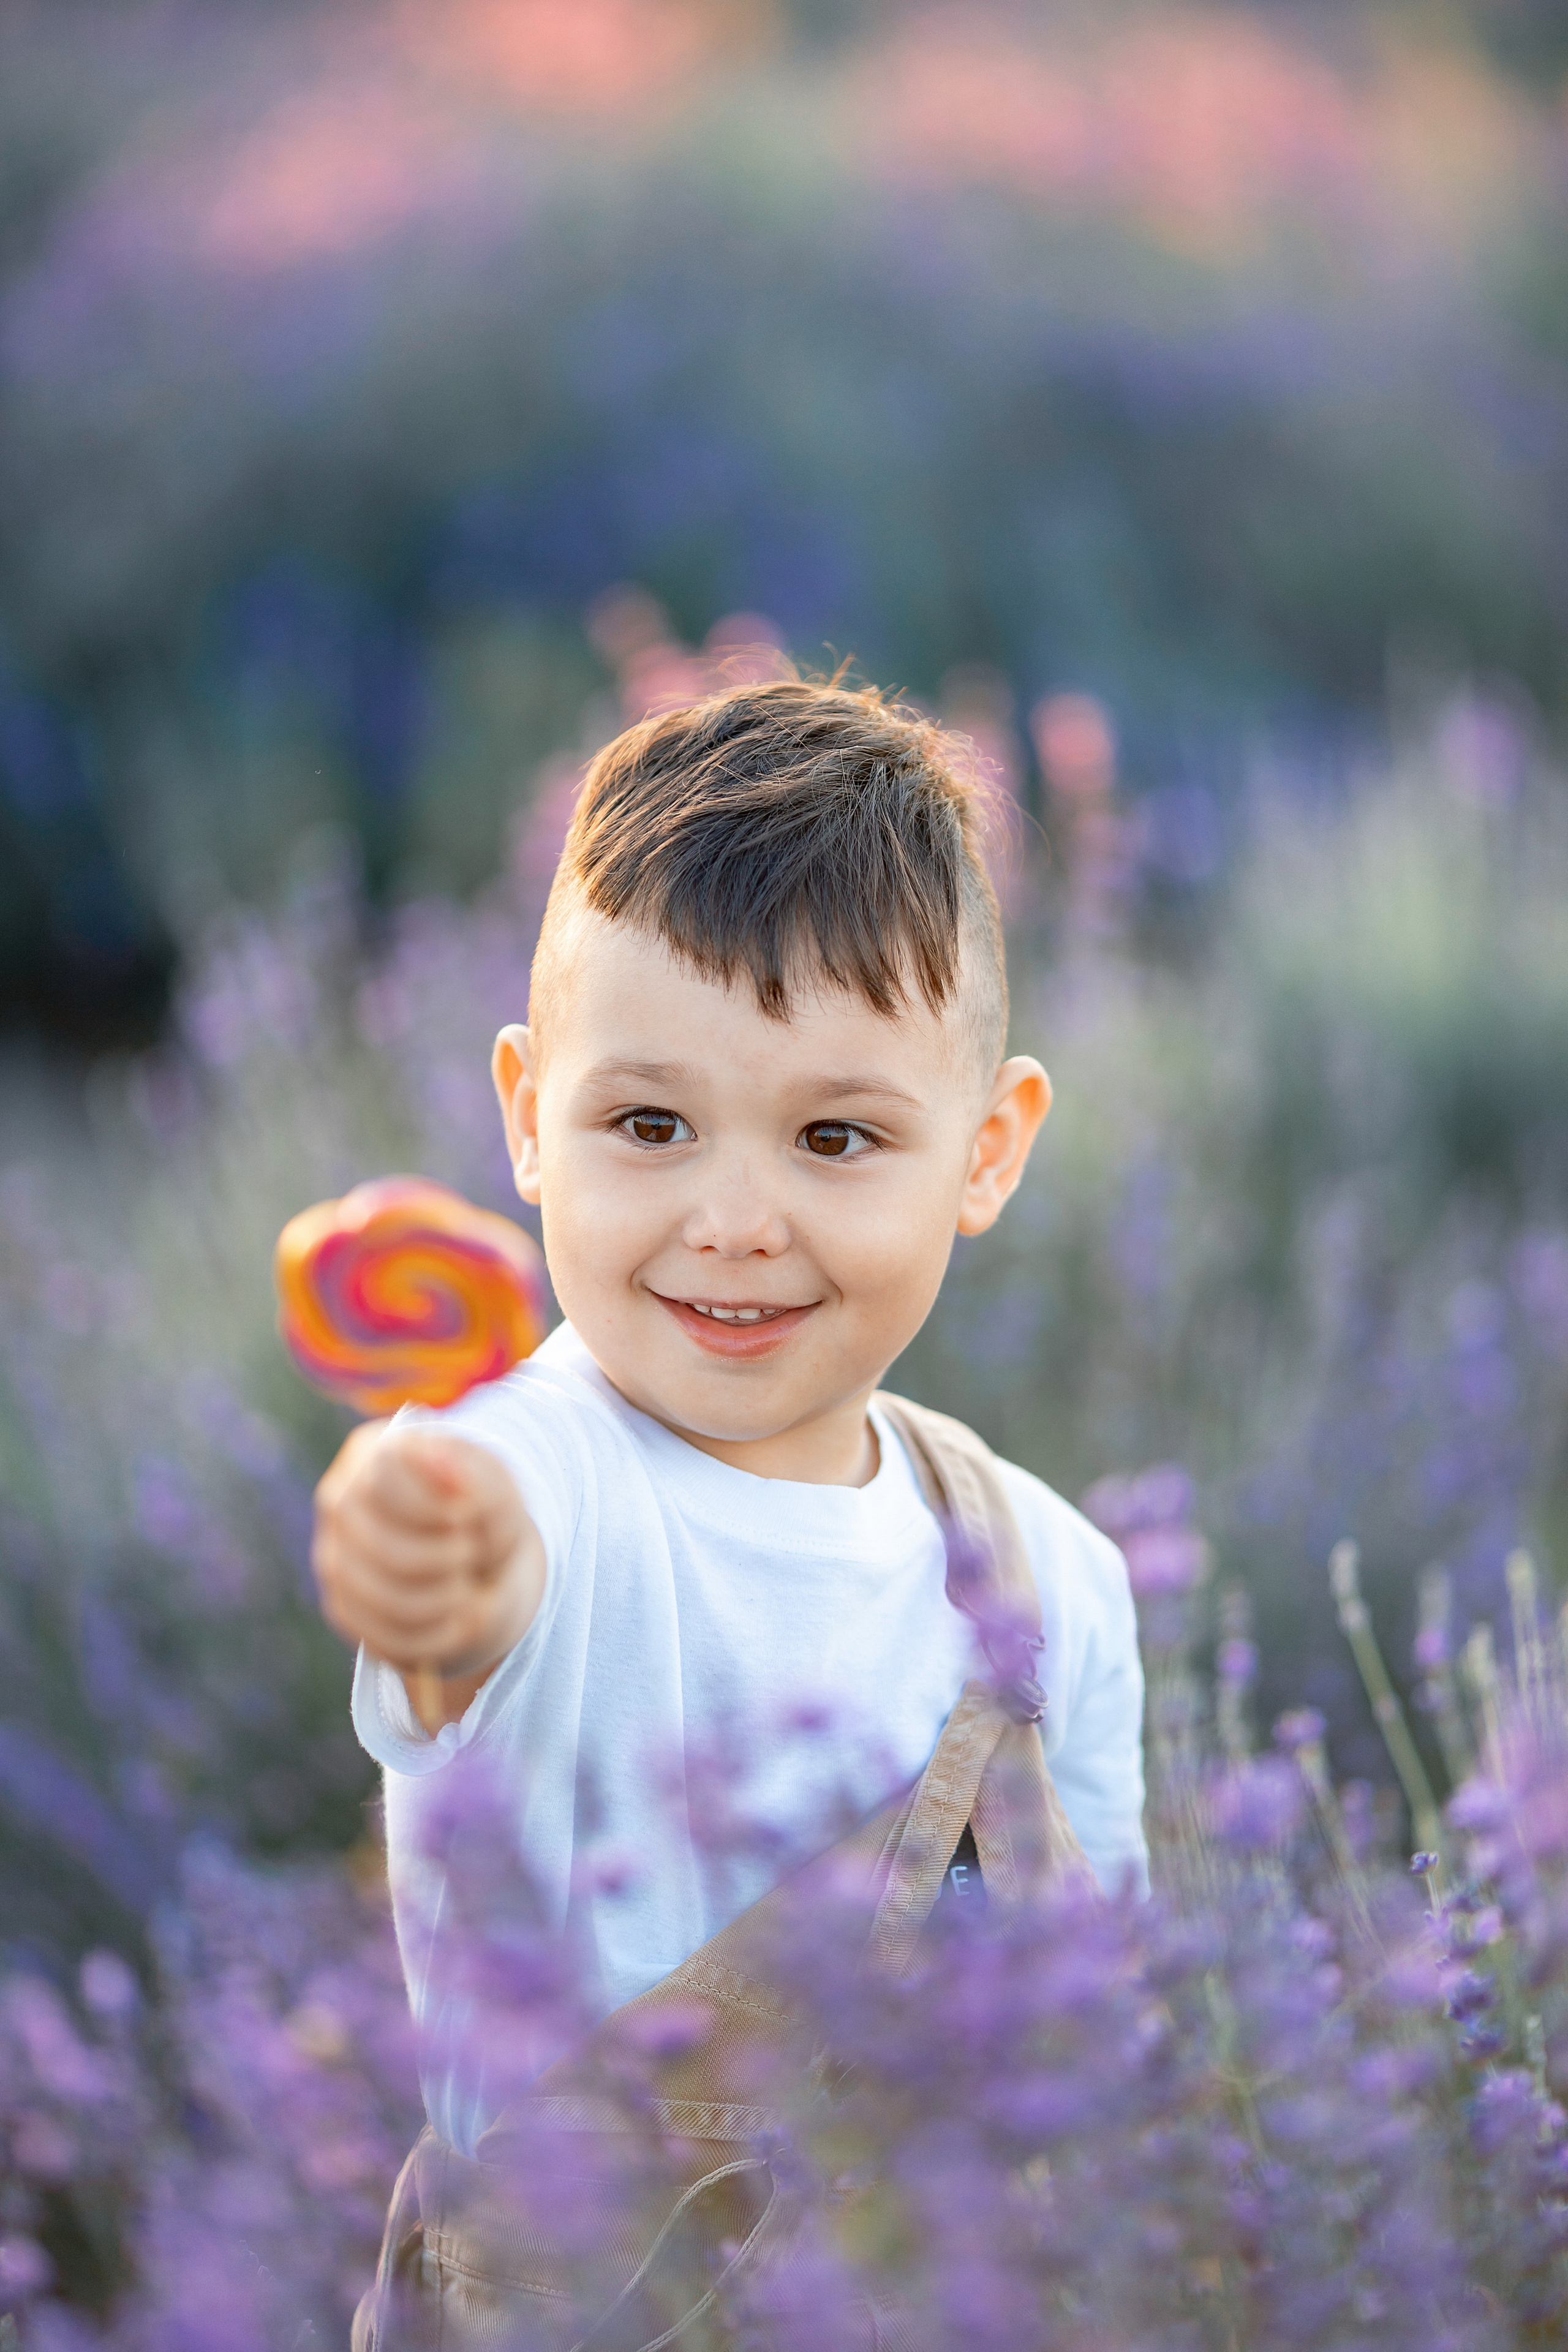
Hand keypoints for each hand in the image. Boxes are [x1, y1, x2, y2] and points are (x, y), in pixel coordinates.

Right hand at [312, 1423, 544, 1726]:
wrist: (475, 1555)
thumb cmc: (481, 1507)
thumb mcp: (496, 1486)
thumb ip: (478, 1478)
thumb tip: (446, 1465)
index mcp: (372, 1452)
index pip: (384, 1478)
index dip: (436, 1507)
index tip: (470, 1519)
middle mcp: (340, 1503)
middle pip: (384, 1548)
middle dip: (446, 1560)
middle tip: (476, 1556)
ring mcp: (334, 1558)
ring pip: (386, 1600)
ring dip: (446, 1602)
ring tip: (476, 1592)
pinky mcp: (344, 1609)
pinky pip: (386, 1639)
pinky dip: (439, 1636)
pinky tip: (466, 1620)